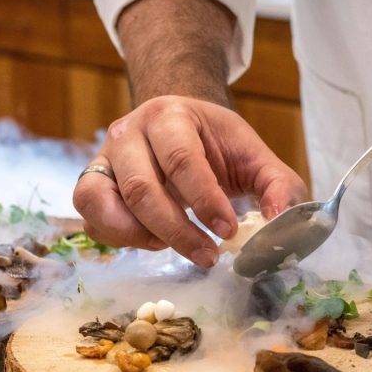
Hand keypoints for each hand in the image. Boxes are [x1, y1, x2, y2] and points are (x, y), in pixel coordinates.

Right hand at [73, 96, 307, 267]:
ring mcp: (102, 159)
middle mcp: (128, 132)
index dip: (205, 200)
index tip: (228, 232)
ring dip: (140, 237)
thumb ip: (279, 187)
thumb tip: (280, 225)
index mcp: (169, 115)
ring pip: (103, 204)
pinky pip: (91, 219)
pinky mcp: (91, 186)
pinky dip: (119, 239)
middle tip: (207, 256)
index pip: (182, 160)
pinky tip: (152, 241)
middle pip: (141, 188)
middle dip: (176, 231)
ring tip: (172, 247)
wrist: (176, 127)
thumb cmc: (215, 145)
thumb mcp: (253, 156)